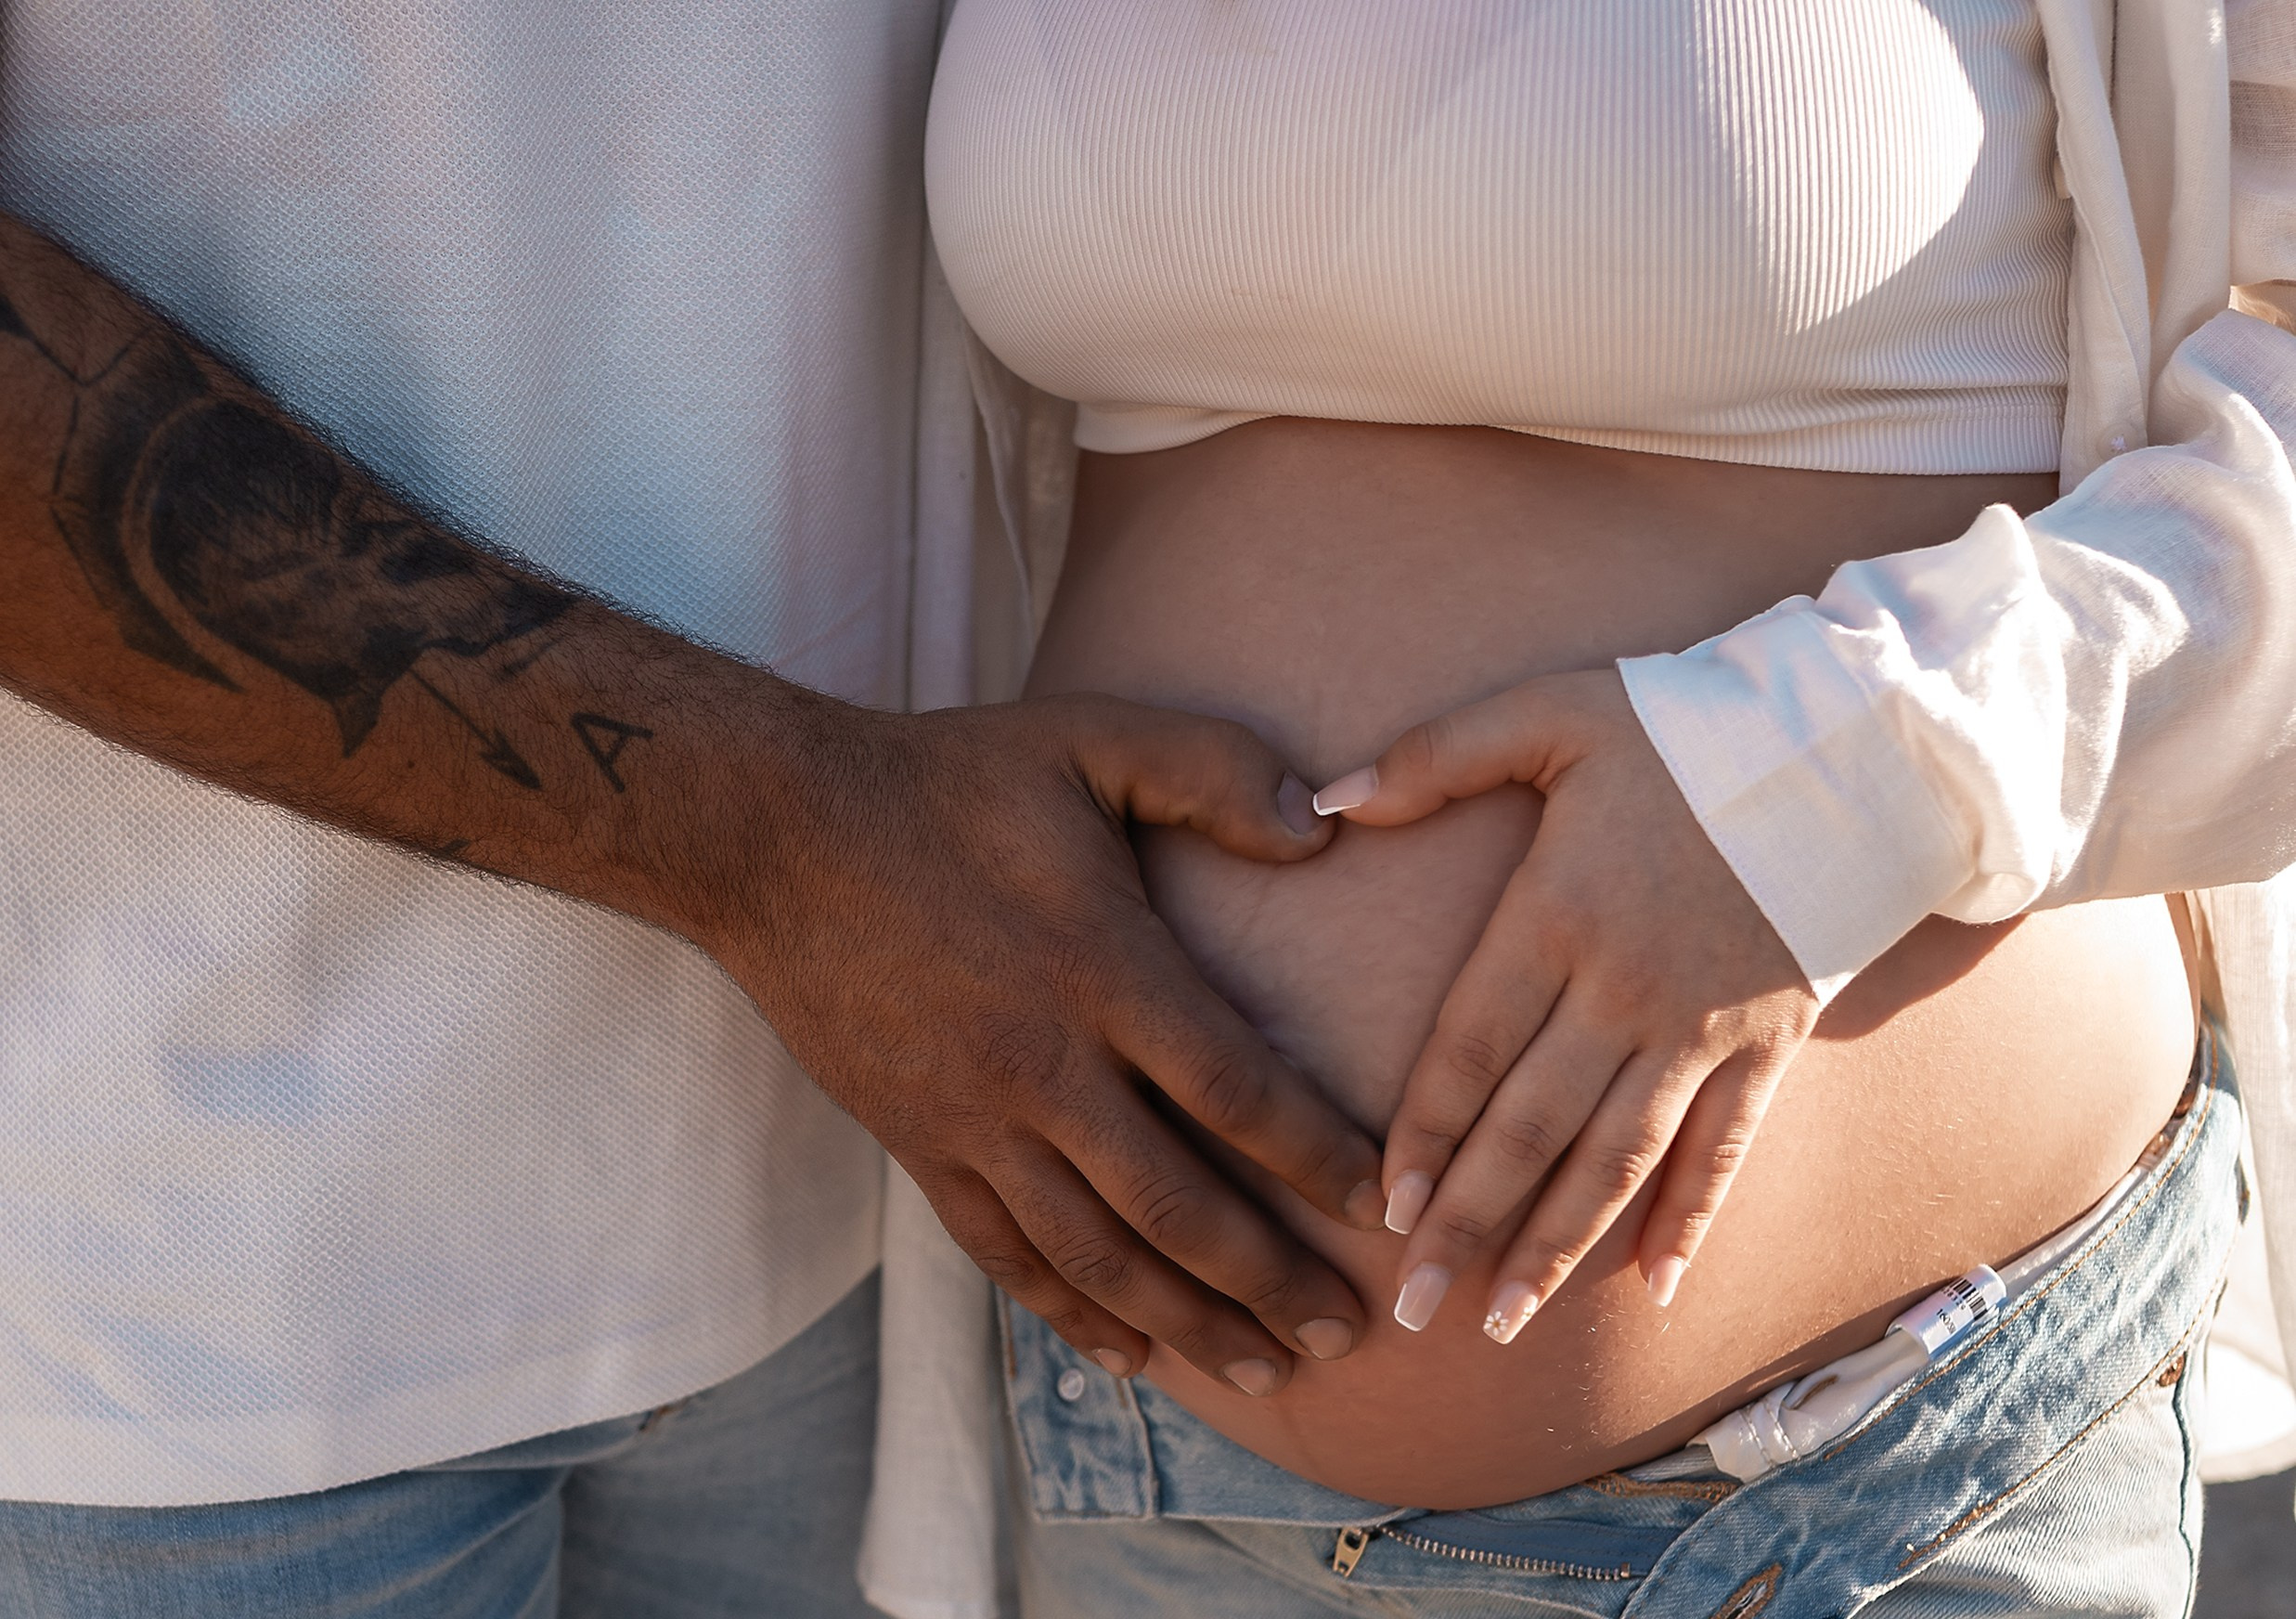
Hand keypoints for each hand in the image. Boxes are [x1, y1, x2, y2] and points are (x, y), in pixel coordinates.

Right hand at [697, 691, 1387, 1394]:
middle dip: (1272, 1277)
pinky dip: (1073, 1314)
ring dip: (1189, 1321)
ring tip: (1265, 1370)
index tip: (1378, 1203)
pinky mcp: (920, 1145)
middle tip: (1348, 1330)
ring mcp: (974, 1118)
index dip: (1317, 1155)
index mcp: (1101, 967)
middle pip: (1178, 1205)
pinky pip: (1006, 1255)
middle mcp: (1042, 1064)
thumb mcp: (1089, 737)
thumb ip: (1213, 768)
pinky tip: (1130, 1355)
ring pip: (1097, 1254)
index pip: (1235, 1089)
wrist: (773, 836)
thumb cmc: (945, 781)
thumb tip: (1321, 827)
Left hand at [1313, 669, 1817, 1341]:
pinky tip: (1653, 1289)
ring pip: (1617, 1161)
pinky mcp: (1771, 1042)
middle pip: (1529, 1129)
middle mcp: (1623, 989)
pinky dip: (1690, 1221)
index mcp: (1555, 913)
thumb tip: (1325, 801)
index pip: (1468, 1050)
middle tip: (1414, 1308)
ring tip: (1504, 1323)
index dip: (1422, 1135)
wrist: (1861, 740)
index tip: (1382, 1208)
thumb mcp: (1552, 712)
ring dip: (1557, 1247)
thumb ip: (1434, 757)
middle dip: (1467, 1224)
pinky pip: (1724, 1151)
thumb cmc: (1691, 722)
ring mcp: (1702, 1026)